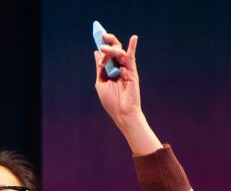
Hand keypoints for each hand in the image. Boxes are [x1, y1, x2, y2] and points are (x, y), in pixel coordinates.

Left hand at [94, 33, 161, 155]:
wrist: (121, 113)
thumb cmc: (111, 102)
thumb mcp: (101, 83)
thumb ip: (100, 68)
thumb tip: (96, 53)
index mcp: (110, 70)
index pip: (107, 55)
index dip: (103, 45)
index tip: (98, 36)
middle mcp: (118, 68)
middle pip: (114, 51)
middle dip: (108, 43)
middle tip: (101, 36)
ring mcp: (126, 69)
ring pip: (119, 53)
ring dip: (110, 49)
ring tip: (103, 49)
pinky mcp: (132, 72)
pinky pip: (131, 57)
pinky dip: (132, 47)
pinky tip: (134, 38)